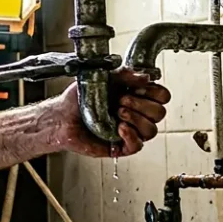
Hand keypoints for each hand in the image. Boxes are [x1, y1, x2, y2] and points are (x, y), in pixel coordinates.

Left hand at [50, 69, 170, 156]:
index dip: (154, 92)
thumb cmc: (79, 99)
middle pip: (159, 113)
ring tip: (118, 114)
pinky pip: (138, 146)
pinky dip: (131, 136)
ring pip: (151, 130)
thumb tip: (145, 76)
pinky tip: (119, 128)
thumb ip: (124, 74)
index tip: (137, 88)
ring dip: (136, 120)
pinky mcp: (120, 146)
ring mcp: (129, 130)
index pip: (161, 96)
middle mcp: (135, 114)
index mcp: (135, 96)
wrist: (60, 117)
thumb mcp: (101, 78)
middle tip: (121, 101)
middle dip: (142, 105)